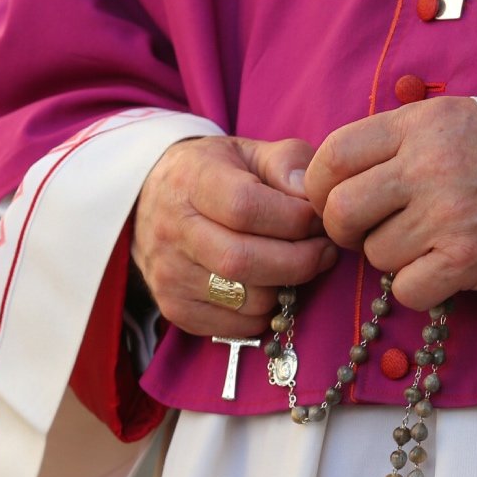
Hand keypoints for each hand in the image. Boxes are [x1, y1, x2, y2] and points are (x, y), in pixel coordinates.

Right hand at [132, 136, 337, 337]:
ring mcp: (169, 274)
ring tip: (294, 265)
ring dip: (285, 288)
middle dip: (300, 261)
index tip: (319, 219)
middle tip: (324, 251)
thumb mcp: (250, 151)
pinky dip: (265, 312)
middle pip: (243, 260)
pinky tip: (268, 285)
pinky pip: (237, 325)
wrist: (153, 198)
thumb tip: (313, 197)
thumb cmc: (216, 173)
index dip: (294, 218)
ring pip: (245, 299)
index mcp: (192, 181)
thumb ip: (288, 163)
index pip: (245, 207)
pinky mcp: (175, 308)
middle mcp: (173, 230)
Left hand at [304, 97, 476, 309]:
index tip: (334, 199)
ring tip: (429, 241)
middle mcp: (428, 165)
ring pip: (375, 254)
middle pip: (340, 211)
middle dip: (346, 229)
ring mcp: (448, 214)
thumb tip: (330, 180)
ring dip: (393, 256)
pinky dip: (419, 287)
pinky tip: (444, 268)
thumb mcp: (452, 120)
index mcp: (420, 124)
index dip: (320, 186)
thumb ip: (395, 141)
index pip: (333, 155)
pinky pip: (406, 290)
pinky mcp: (468, 259)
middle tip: (370, 230)